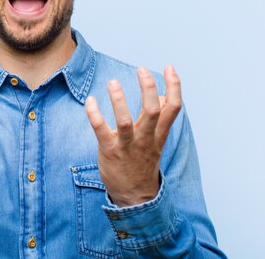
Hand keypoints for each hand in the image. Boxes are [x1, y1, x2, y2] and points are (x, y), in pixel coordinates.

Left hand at [85, 66, 181, 206]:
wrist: (135, 197)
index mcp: (159, 134)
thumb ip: (160, 118)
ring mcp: (127, 146)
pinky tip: (90, 100)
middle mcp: (145, 139)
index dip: (174, 87)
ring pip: (125, 122)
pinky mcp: (109, 151)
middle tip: (142, 70)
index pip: (173, 108)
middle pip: (152, 112)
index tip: (169, 68)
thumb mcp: (157, 141)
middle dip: (148, 89)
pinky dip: (95, 115)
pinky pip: (101, 131)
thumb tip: (164, 96)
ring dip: (119, 101)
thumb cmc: (143, 162)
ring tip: (113, 82)